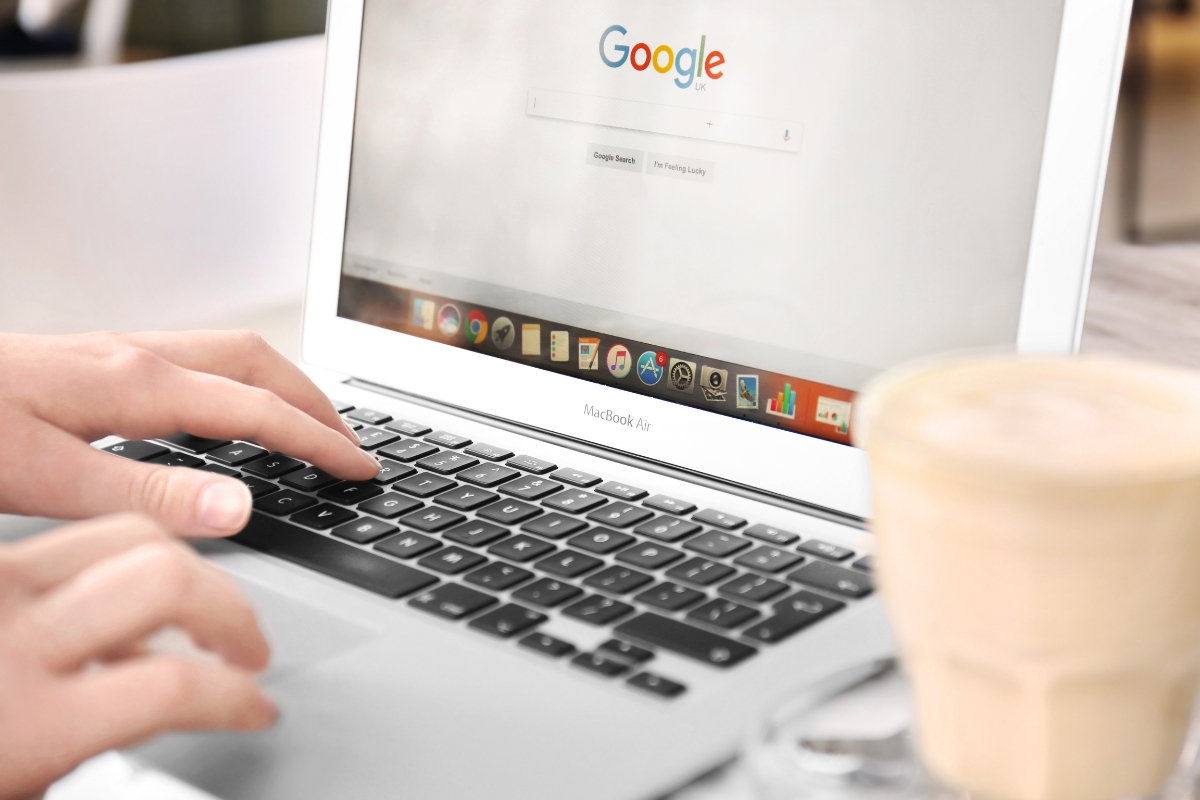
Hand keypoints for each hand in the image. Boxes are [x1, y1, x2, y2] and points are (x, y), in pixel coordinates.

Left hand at [0, 331, 378, 536]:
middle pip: (256, 362)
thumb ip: (145, 492)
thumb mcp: (43, 477)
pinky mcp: (92, 364)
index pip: (256, 411)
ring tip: (306, 422)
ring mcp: (113, 354)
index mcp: (135, 386)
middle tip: (351, 441)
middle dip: (315, 399)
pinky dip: (237, 385)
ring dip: (280, 385)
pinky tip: (222, 417)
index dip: (316, 441)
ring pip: (226, 355)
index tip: (358, 468)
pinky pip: (192, 363)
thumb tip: (240, 505)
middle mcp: (133, 358)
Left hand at [0, 515, 275, 799]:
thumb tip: (151, 711)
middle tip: (250, 645)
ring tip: (213, 593)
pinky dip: (129, 550)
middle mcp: (9, 633)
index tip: (256, 709)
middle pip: (163, 581)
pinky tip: (135, 573)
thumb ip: (81, 742)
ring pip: (126, 538)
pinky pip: (79, 540)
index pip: (172, 688)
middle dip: (230, 610)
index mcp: (24, 720)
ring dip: (189, 560)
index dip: (233, 699)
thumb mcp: (8, 774)